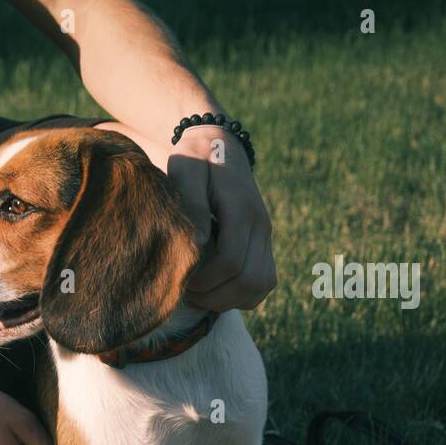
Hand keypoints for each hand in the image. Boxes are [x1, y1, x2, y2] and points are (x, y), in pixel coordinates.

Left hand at [166, 127, 276, 311]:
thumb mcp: (186, 169)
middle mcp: (261, 225)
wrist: (219, 145)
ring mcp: (265, 236)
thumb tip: (198, 244)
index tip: (180, 279)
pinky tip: (215, 289)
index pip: (231, 261)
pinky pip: (264, 283)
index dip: (204, 280)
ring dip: (229, 299)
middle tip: (186, 292)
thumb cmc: (195, 158)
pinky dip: (241, 295)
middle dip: (214, 296)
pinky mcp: (264, 244)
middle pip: (249, 280)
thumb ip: (192, 203)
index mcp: (242, 209)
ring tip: (199, 293)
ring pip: (261, 286)